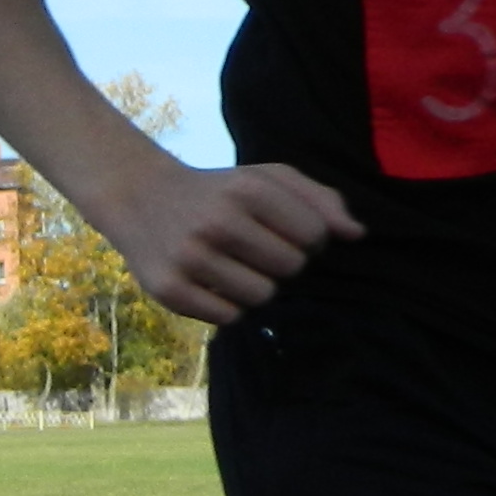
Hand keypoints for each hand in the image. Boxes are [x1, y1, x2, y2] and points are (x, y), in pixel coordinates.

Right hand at [96, 160, 360, 323]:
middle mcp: (217, 222)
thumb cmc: (220, 190)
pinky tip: (213, 283)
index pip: (315, 235)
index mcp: (247, 189)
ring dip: (256, 286)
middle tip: (258, 250)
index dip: (309, 238)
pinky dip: (229, 306)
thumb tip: (356, 235)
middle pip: (291, 269)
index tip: (286, 231)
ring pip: (262, 297)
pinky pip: (229, 318)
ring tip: (235, 266)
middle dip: (284, 263)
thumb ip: (319, 199)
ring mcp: (190, 258)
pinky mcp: (168, 290)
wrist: (139, 197)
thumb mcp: (267, 178)